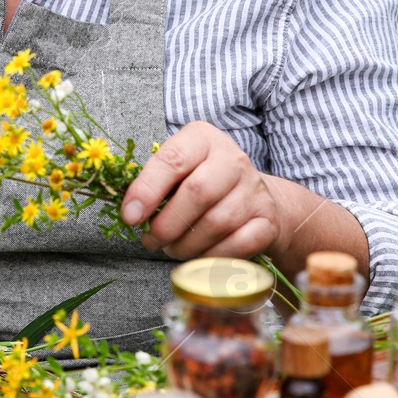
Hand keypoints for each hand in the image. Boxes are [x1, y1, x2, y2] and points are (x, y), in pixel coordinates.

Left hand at [119, 122, 283, 259]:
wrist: (254, 197)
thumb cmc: (202, 183)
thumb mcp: (178, 171)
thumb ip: (154, 185)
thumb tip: (132, 212)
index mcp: (203, 139)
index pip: (172, 160)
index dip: (147, 190)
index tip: (130, 217)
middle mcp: (233, 159)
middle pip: (197, 193)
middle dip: (167, 224)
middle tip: (151, 240)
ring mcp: (254, 190)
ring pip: (217, 223)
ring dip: (187, 245)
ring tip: (173, 248)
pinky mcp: (267, 220)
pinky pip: (238, 244)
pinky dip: (213, 257)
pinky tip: (199, 257)